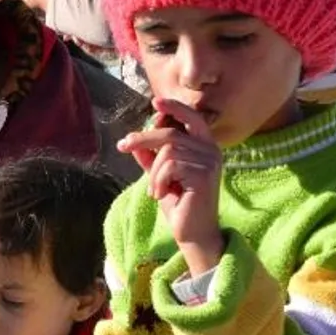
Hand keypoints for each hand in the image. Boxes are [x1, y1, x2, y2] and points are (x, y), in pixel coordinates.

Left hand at [117, 98, 223, 275]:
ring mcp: (210, 162)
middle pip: (171, 133)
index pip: (193, 118)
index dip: (175, 108)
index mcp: (204, 146)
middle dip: (143, 138)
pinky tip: (161, 194)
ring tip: (155, 189)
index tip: (155, 103)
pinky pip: (170, 166)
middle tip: (123, 146)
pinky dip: (158, 180)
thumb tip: (135, 141)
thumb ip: (150, 158)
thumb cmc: (178, 203)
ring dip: (153, 172)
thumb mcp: (160, 176)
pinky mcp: (205, 175)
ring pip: (167, 151)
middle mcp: (212, 150)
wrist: (191, 231)